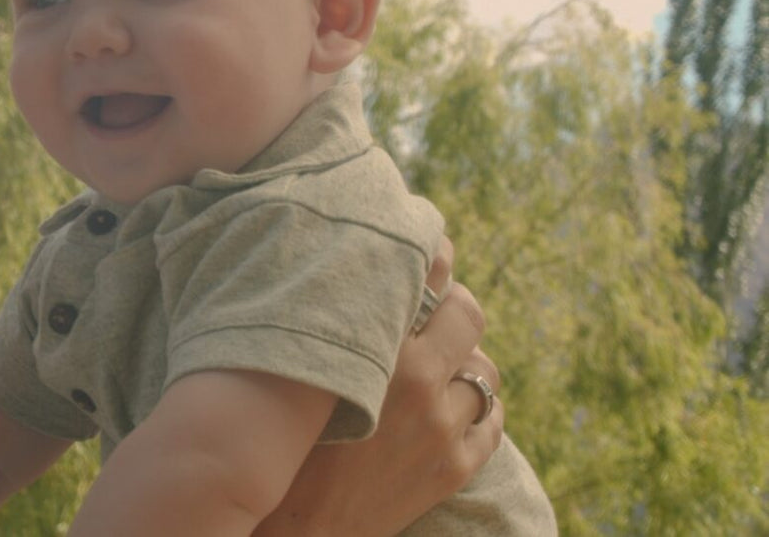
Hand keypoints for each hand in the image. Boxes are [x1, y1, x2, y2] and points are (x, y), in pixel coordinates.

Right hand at [253, 237, 503, 536]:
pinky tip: (457, 409)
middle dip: (457, 313)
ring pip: (485, 372)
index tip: (426, 272)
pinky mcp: (456, 467)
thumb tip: (380, 287)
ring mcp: (444, 429)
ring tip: (441, 370)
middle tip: (437, 317)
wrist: (300, 523)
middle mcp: (420, 385)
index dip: (436, 274)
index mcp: (382, 354)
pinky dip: (480, 407)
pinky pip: (494, 421)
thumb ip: (351, 331)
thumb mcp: (315, 372)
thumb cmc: (291, 440)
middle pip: (470, 320)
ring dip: (466, 364)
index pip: (437, 289)